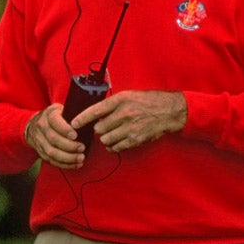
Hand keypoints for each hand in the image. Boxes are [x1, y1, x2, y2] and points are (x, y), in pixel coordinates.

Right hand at [24, 103, 84, 168]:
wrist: (34, 125)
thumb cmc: (55, 117)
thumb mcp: (62, 110)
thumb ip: (74, 114)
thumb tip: (91, 120)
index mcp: (49, 115)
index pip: (54, 121)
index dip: (64, 129)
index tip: (75, 135)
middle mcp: (41, 127)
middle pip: (53, 139)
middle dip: (69, 146)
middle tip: (82, 148)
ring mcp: (39, 140)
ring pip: (51, 152)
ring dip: (67, 157)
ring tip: (81, 158)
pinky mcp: (40, 151)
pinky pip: (51, 160)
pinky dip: (64, 164)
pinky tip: (76, 164)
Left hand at [72, 90, 186, 152]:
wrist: (169, 111)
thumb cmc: (147, 101)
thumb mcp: (128, 95)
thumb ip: (111, 104)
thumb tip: (95, 114)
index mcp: (120, 100)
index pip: (95, 110)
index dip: (82, 118)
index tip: (73, 124)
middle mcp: (124, 114)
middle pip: (99, 128)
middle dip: (99, 130)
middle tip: (103, 127)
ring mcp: (130, 128)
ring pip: (106, 139)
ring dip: (106, 138)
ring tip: (112, 133)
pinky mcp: (136, 139)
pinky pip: (116, 147)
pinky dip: (113, 146)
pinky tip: (117, 141)